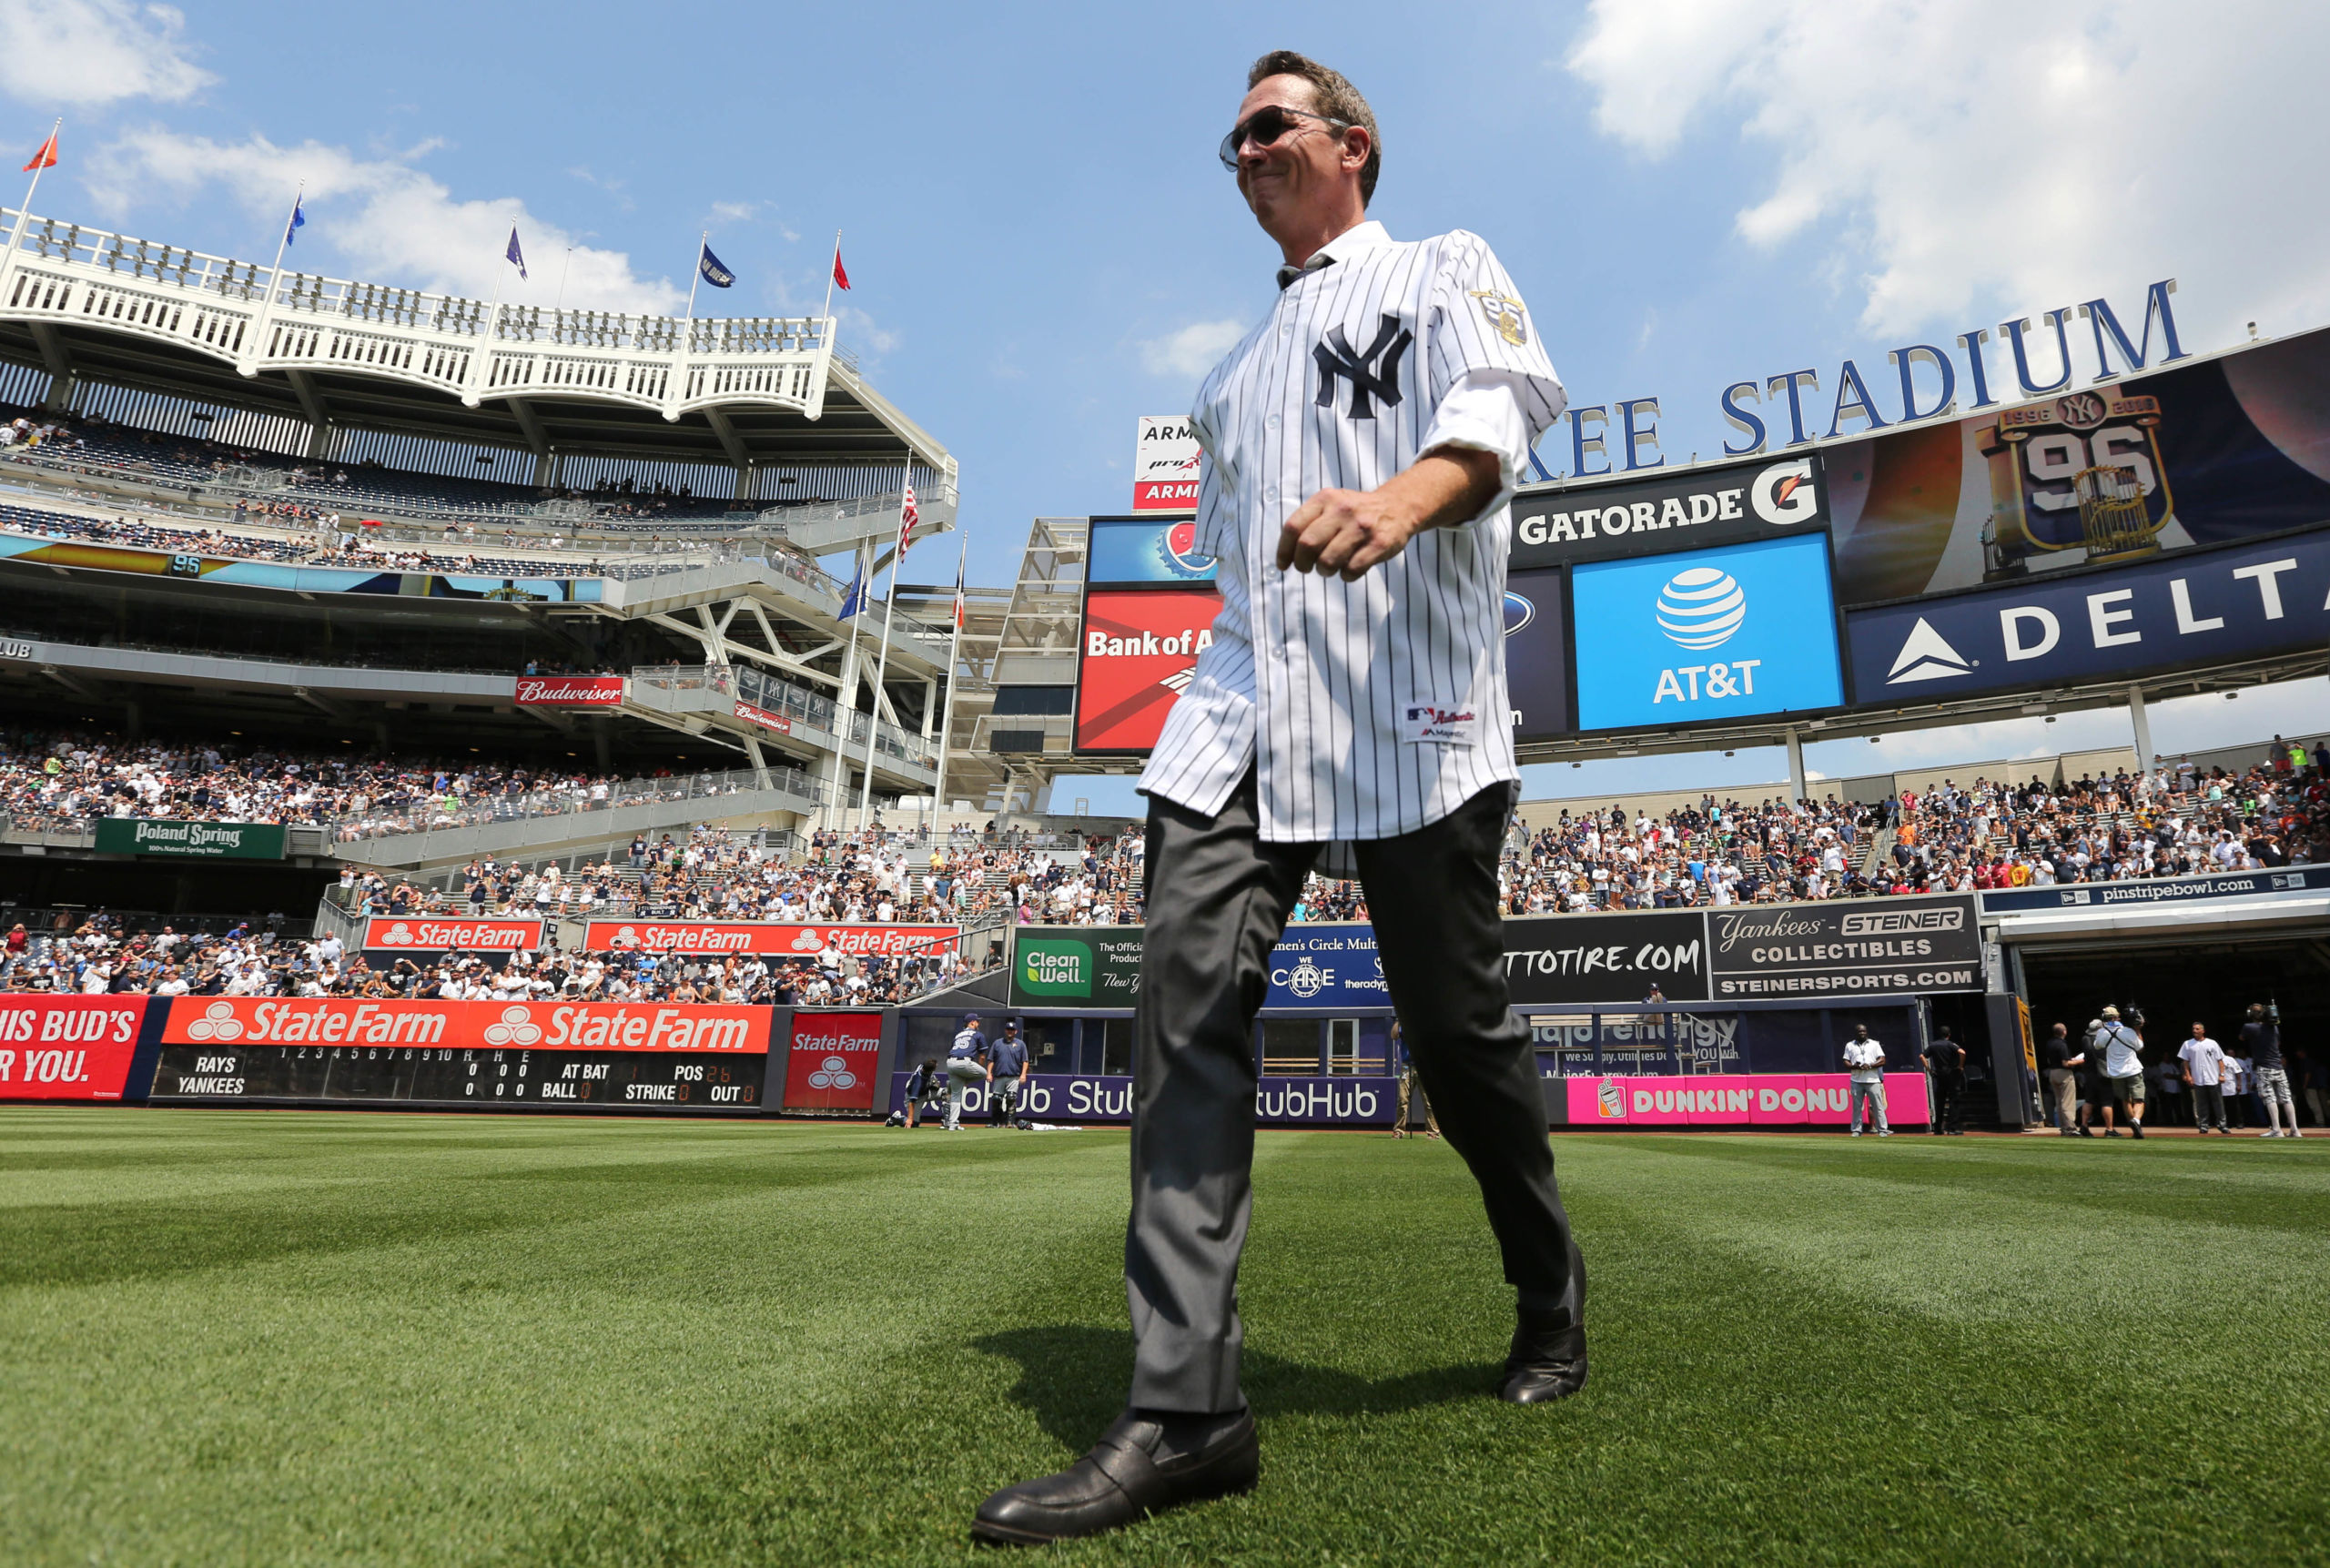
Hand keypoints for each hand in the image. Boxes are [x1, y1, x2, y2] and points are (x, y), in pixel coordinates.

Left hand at [1276, 487, 1421, 579]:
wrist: (1397, 506)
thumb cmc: (1356, 512)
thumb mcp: (1331, 505)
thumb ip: (1309, 523)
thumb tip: (1286, 556)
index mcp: (1325, 499)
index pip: (1293, 527)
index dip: (1284, 550)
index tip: (1284, 564)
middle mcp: (1342, 510)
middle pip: (1307, 545)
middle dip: (1302, 564)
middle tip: (1306, 569)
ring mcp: (1362, 527)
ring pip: (1328, 561)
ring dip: (1324, 571)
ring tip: (1329, 568)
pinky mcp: (1379, 543)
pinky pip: (1352, 570)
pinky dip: (1345, 576)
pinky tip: (1348, 570)